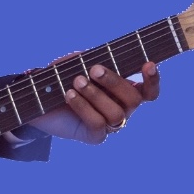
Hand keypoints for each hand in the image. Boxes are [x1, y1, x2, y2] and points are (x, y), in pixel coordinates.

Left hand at [29, 62, 159, 143]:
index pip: (149, 91)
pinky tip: (69, 95)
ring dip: (96, 95)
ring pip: (116, 113)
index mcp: (124, 91)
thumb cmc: (63, 78)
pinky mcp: (95, 136)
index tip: (148, 64)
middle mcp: (122, 109)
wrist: (41, 100)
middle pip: (134, 100)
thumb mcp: (75, 63)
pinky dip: (84, 107)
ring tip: (77, 81)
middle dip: (115, 82)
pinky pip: (98, 124)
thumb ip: (86, 57)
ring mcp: (110, 125)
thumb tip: (90, 56)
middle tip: (94, 69)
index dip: (153, 80)